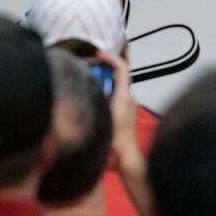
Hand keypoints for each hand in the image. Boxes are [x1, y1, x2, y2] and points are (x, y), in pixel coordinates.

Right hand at [94, 50, 139, 167]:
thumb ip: (97, 100)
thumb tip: (89, 84)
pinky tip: (93, 94)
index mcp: (124, 96)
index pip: (122, 68)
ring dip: (104, 78)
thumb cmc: (115, 142)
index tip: (97, 54)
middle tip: (88, 64)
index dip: (111, 57)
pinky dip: (105, 89)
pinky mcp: (125, 113)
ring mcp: (128, 106)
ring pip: (116, 85)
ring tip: (87, 77)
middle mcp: (128, 98)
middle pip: (119, 74)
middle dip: (105, 66)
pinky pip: (116, 95)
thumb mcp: (103, 118)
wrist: (126, 160)